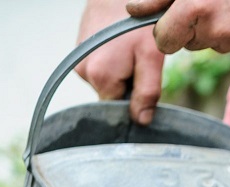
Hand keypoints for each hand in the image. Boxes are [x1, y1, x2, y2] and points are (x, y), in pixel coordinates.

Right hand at [75, 0, 165, 124]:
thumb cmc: (137, 22)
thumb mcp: (151, 57)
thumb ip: (147, 92)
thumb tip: (141, 121)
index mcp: (100, 76)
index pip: (118, 108)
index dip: (134, 101)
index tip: (144, 81)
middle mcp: (83, 71)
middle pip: (111, 95)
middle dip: (128, 85)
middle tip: (139, 62)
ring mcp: (78, 60)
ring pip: (106, 82)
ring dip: (121, 73)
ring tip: (129, 51)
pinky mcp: (79, 51)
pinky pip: (99, 69)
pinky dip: (112, 63)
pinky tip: (120, 47)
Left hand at [126, 0, 229, 57]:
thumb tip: (133, 11)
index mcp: (194, 8)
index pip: (164, 41)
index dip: (167, 32)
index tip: (175, 23)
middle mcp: (215, 29)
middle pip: (190, 45)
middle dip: (195, 29)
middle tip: (213, 6)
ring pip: (214, 46)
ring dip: (219, 31)